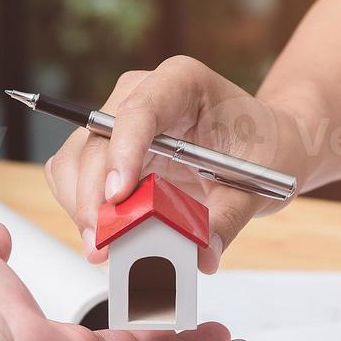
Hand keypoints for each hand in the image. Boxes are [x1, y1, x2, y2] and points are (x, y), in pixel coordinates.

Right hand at [45, 56, 314, 272]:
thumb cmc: (264, 149)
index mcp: (182, 83)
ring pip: (76, 160)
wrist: (265, 146)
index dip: (122, 153)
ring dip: (82, 207)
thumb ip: (229, 219)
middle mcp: (140, 94)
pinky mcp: (108, 152)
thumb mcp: (258, 185)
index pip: (139, 110)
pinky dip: (84, 209)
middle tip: (104, 245)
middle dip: (93, 197)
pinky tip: (106, 234)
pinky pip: (76, 178)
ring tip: (105, 248)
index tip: (117, 197)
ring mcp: (118, 123)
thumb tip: (201, 256)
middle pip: (96, 141)